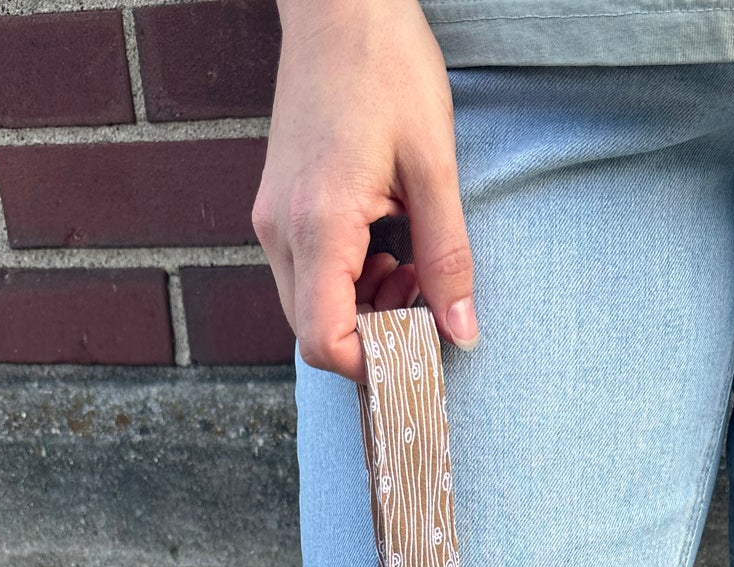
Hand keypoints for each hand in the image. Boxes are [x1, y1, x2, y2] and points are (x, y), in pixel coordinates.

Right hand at [253, 0, 478, 381]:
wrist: (340, 3)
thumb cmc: (387, 66)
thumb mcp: (435, 166)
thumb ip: (448, 257)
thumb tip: (462, 333)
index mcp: (318, 223)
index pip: (324, 341)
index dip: (372, 364)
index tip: (418, 347)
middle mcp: (280, 230)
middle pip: (314, 332)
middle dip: (373, 336)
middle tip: (425, 300)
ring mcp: (271, 219)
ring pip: (310, 307)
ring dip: (363, 308)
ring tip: (411, 267)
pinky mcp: (276, 208)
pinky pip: (307, 274)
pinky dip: (348, 281)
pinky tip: (387, 247)